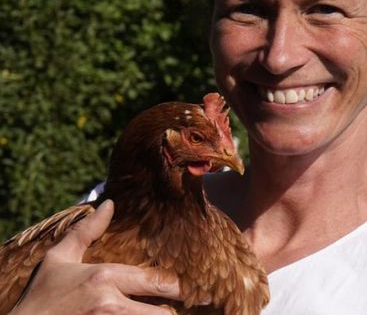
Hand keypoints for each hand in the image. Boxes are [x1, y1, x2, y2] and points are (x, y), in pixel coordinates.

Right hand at [10, 200, 180, 313]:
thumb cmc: (40, 298)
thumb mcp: (59, 259)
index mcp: (104, 278)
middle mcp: (110, 305)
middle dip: (169, 313)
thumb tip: (109, 203)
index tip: (186, 290)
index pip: (156, 280)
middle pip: (162, 314)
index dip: (176, 287)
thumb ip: (86, 231)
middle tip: (172, 310)